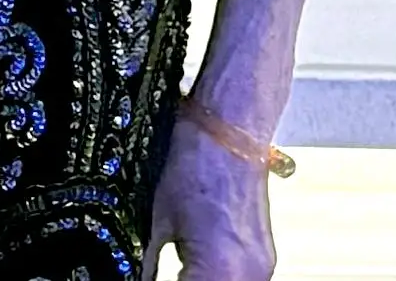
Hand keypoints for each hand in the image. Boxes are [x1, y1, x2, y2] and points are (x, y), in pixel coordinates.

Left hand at [143, 116, 275, 280]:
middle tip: (157, 274)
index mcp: (222, 270)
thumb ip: (145, 265)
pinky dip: (215, 280)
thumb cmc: (195, 164)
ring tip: (175, 272)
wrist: (230, 130)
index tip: (141, 280)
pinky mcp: (264, 258)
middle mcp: (251, 275)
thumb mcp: (156, 222)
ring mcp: (262, 268)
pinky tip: (193, 272)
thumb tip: (132, 276)